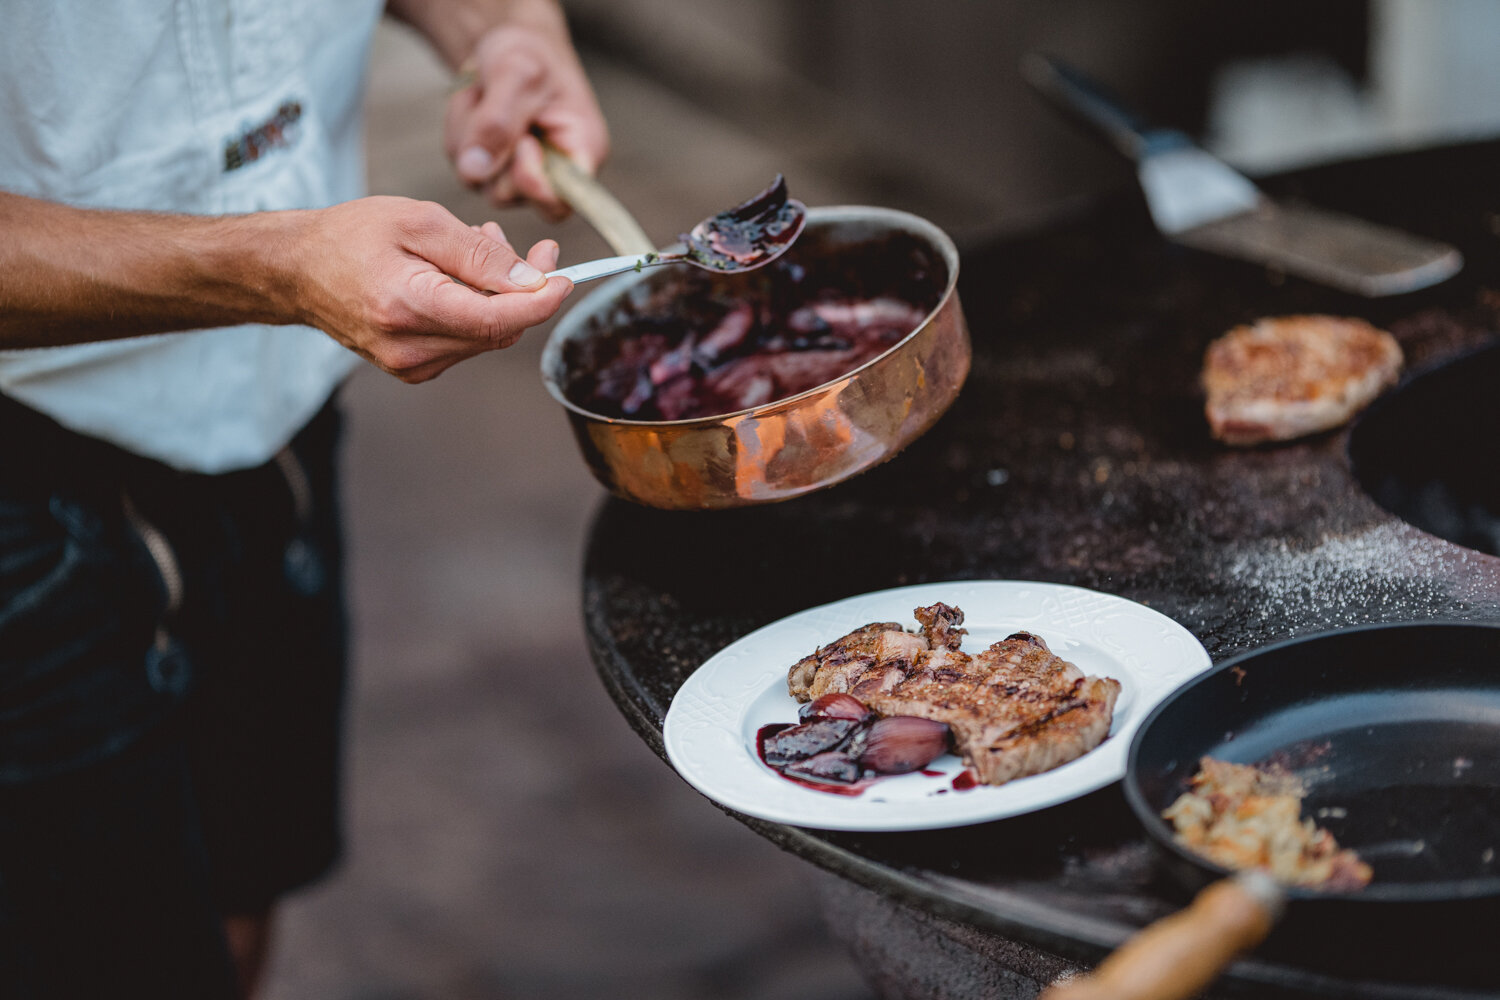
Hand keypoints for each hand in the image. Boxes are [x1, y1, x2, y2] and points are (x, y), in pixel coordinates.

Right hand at [290, 196, 571, 382]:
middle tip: (534, 247)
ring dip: (500, 295)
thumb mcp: (418, 222)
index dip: (542, 301)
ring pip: (487, 336)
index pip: (498, 319)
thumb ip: (479, 253)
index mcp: (408, 307)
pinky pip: (467, 341)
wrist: (296, 270)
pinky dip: (478, 308)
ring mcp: (411, 365)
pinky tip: (462, 276)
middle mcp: (410, 348)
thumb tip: (533, 279)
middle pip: (499, 330)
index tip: (566, 277)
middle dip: (527, 290)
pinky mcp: (414, 369)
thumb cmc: (350, 236)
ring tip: (482, 247)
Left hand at [443, 2, 608, 218]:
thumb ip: (498, 121)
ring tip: (488, 95)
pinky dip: (461, 131)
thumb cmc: (530, 54)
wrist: (512, 44)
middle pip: (508, 195)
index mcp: (582, 154)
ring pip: (477, 180)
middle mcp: (553, 175)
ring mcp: (518, 177)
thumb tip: (475, 170)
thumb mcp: (517, 73)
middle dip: (492, 146)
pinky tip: (479, 105)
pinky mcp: (492, 170)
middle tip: (500, 100)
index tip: (523, 142)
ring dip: (470, 133)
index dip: (532, 185)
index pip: (560, 204)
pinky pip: (462, 165)